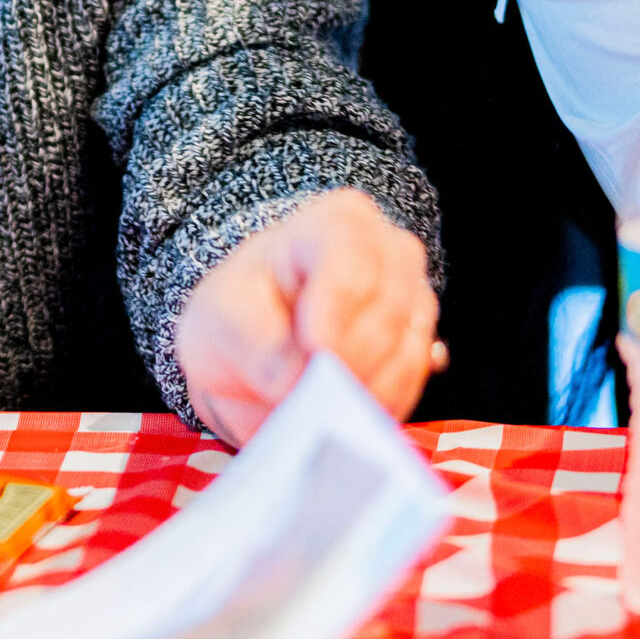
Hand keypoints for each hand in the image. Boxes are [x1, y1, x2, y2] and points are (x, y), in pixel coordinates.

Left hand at [173, 190, 437, 446]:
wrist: (254, 348)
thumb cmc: (241, 315)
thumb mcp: (222, 319)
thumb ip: (255, 344)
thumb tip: (295, 381)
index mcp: (333, 223)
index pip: (351, 250)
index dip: (337, 302)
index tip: (314, 348)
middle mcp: (386, 253)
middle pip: (389, 303)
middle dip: (350, 357)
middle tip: (312, 395)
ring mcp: (410, 300)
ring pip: (407, 347)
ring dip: (362, 389)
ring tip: (320, 411)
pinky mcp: (417, 349)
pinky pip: (411, 384)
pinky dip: (376, 406)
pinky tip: (342, 414)